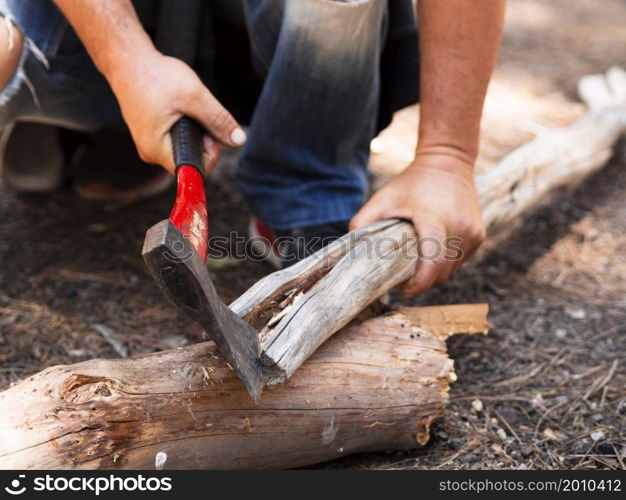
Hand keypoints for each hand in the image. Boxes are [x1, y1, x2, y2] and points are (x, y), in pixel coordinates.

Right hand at [108, 49, 245, 173]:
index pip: (197, 170)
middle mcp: (151, 154)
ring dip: (195, 130)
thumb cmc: (155, 76)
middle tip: (198, 111)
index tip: (208, 126)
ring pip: (186, 148)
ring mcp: (149, 145)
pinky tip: (177, 107)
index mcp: (157, 151)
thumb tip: (239, 141)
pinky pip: (176, 139)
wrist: (127, 60)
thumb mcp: (194, 96)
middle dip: (204, 138)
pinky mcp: (151, 136)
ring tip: (185, 106)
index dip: (211, 151)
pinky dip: (185, 125)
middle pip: (193, 159)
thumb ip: (218, 120)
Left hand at [350, 154, 485, 296]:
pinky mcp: (479, 235)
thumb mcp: (381, 200)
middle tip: (402, 281)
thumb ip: (361, 225)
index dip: (417, 285)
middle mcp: (459, 228)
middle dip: (422, 283)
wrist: (447, 162)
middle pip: (440, 273)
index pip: (431, 265)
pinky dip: (446, 264)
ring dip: (434, 274)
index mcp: (435, 221)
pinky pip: (460, 260)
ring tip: (415, 267)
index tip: (401, 289)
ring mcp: (473, 233)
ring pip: (451, 270)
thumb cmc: (410, 183)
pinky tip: (431, 254)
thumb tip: (349, 258)